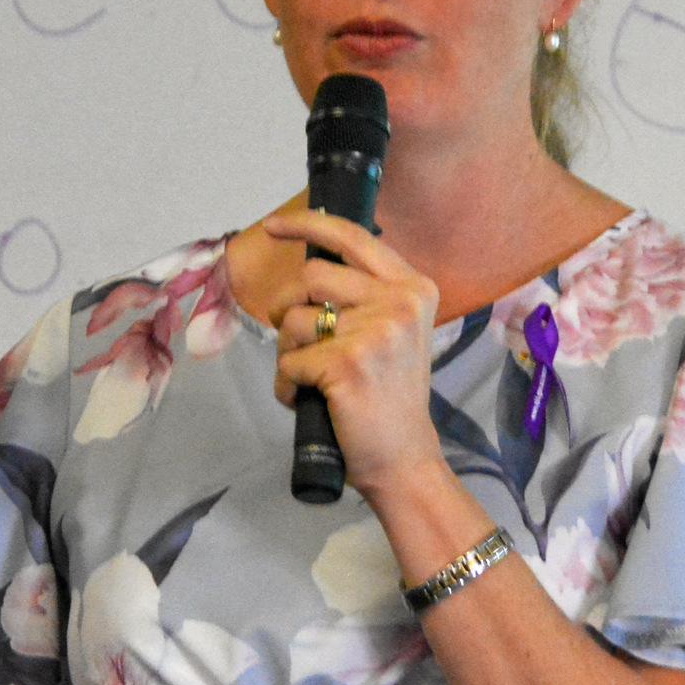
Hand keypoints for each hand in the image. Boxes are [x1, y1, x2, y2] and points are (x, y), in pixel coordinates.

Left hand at [262, 209, 447, 501]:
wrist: (403, 458)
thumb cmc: (389, 397)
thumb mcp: (394, 331)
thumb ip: (365, 295)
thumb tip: (310, 262)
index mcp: (412, 288)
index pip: (352, 238)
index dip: (307, 226)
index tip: (272, 227)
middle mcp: (398, 302)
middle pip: (311, 276)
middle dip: (286, 306)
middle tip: (294, 337)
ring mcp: (374, 332)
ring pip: (294, 319)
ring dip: (288, 350)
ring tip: (311, 376)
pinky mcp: (346, 364)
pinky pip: (289, 361)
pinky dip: (287, 384)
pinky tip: (308, 400)